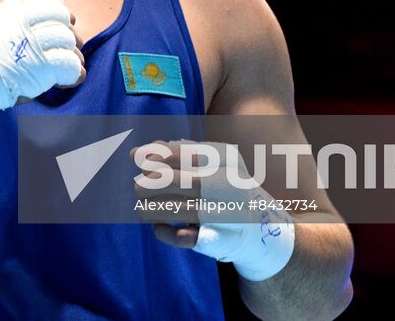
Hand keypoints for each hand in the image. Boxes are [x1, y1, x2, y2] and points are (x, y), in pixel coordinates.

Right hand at [0, 0, 85, 151]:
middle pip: (58, 15)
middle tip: (65, 45)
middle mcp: (18, 21)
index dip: (54, 2)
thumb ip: (17, 20)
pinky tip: (67, 79)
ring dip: (70, 53)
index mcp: (6, 10)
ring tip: (65, 64)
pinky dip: (73, 72)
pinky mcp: (39, 66)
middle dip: (67, 30)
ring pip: (66, 38)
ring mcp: (28, 42)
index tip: (59, 16)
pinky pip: (69, 63)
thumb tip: (61, 25)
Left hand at [132, 140, 295, 281]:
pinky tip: (158, 228)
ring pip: (187, 211)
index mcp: (230, 160)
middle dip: (156, 184)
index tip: (137, 159)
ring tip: (141, 208)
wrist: (258, 226)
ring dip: (156, 209)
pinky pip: (191, 239)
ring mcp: (231, 214)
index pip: (192, 153)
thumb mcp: (205, 163)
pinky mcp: (224, 241)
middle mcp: (234, 186)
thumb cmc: (221, 186)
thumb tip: (136, 153)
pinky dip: (169, 234)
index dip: (161, 155)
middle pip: (190, 183)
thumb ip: (172, 154)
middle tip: (137, 187)